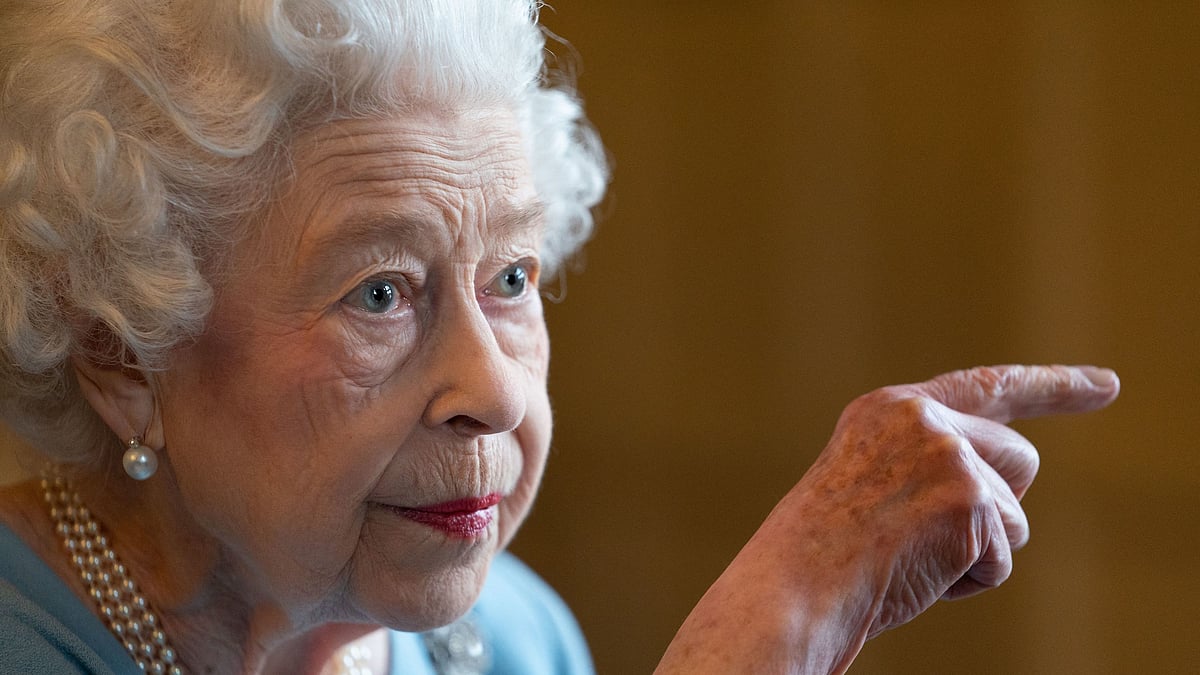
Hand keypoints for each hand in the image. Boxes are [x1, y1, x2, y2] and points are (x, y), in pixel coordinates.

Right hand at [805, 364, 1118, 636]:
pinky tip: (916, 574)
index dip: (1052, 387)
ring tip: (907, 557)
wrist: (793, 586)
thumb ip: (926, 464)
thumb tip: (1005, 497)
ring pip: (1015, 516)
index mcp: (888, 409)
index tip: (1107, 386)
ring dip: (976, 550)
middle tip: (932, 535)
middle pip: (1019, 459)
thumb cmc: (821, 554)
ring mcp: (948, 454)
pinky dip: (968, 580)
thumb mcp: (867, 484)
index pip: (984, 387)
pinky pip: (1001, 559)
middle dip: (998, 505)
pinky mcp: (969, 500)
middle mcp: (921, 418)